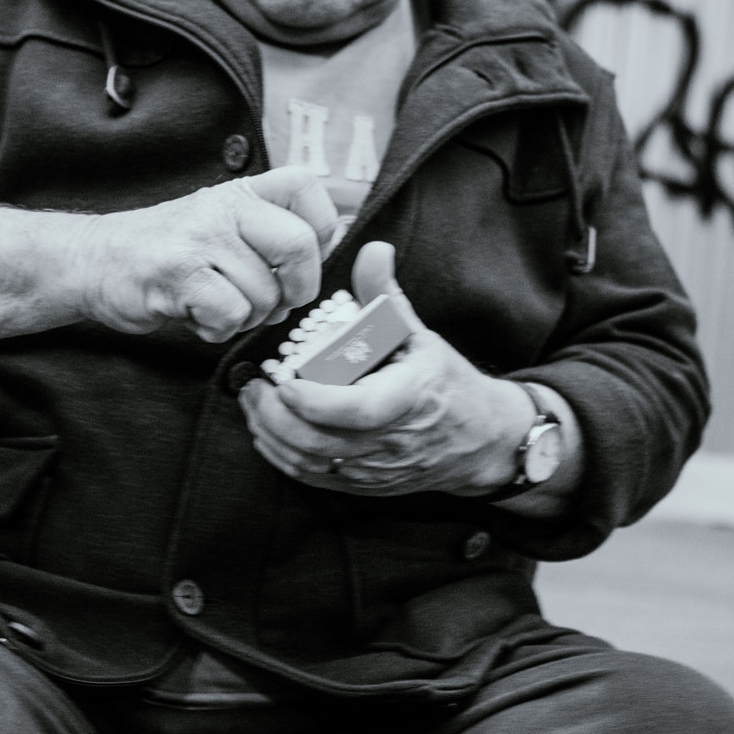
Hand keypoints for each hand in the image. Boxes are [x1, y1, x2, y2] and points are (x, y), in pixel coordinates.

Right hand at [79, 166, 338, 341]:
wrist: (93, 261)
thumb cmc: (165, 252)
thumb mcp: (218, 224)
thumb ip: (267, 230)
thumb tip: (334, 239)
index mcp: (239, 192)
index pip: (305, 187)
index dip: (322, 230)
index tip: (300, 261)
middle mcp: (222, 208)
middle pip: (299, 245)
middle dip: (298, 289)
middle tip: (277, 303)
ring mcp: (200, 239)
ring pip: (264, 294)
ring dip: (249, 318)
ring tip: (219, 308)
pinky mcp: (178, 274)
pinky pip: (230, 315)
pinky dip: (218, 330)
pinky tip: (198, 318)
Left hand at [238, 242, 549, 498]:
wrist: (480, 442)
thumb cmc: (447, 384)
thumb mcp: (421, 335)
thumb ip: (385, 296)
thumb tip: (373, 248)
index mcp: (408, 400)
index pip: (355, 410)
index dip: (312, 401)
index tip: (282, 380)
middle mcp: (390, 441)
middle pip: (319, 442)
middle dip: (274, 416)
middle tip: (253, 386)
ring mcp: (375, 469)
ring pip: (310, 464)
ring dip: (272, 436)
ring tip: (254, 404)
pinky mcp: (364, 485)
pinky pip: (314, 477)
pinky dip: (283, 457)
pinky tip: (269, 431)